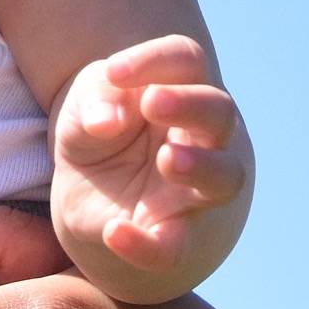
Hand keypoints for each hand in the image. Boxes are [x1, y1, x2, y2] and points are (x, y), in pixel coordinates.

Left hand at [53, 33, 249, 295]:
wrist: (91, 198)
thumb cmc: (100, 131)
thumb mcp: (84, 106)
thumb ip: (94, 101)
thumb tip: (107, 118)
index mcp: (179, 91)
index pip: (187, 61)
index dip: (155, 60)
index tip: (113, 72)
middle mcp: (200, 139)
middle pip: (219, 113)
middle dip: (190, 105)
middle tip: (152, 103)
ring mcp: (193, 191)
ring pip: (224, 178)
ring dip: (201, 167)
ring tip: (168, 159)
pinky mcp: (172, 238)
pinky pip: (173, 247)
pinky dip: (147, 245)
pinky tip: (115, 233)